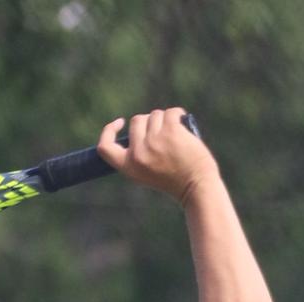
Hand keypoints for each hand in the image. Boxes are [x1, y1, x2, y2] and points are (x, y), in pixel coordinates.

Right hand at [97, 108, 215, 203]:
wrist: (197, 187)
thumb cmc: (175, 180)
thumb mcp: (147, 172)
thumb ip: (138, 152)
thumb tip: (137, 125)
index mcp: (129, 167)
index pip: (105, 147)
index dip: (109, 130)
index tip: (120, 122)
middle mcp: (138, 154)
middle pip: (136, 121)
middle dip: (150, 123)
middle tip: (164, 140)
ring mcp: (154, 141)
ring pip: (154, 115)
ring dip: (165, 121)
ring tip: (176, 139)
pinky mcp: (170, 131)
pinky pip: (171, 112)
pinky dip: (179, 116)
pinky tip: (184, 128)